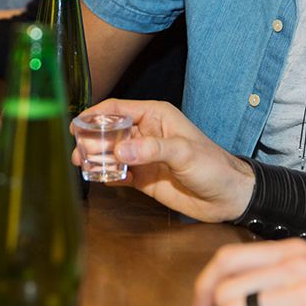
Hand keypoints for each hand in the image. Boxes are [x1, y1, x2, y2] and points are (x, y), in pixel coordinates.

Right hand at [71, 98, 254, 221]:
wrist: (228, 197)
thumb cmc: (213, 166)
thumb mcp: (184, 152)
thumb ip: (152, 149)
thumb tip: (119, 152)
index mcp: (156, 116)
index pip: (118, 109)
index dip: (96, 115)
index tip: (76, 124)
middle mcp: (146, 133)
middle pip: (109, 131)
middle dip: (91, 139)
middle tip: (78, 152)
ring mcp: (143, 156)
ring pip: (110, 153)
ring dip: (95, 158)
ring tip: (83, 165)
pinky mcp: (143, 178)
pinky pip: (118, 173)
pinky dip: (106, 175)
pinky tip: (101, 178)